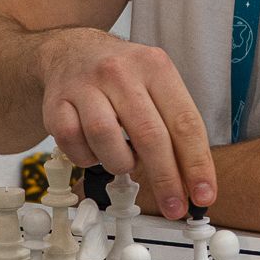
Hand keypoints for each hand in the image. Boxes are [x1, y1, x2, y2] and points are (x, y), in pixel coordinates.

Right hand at [36, 28, 215, 218]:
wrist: (70, 52)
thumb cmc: (121, 77)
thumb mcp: (156, 85)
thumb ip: (175, 127)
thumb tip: (193, 182)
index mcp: (155, 66)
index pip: (185, 122)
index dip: (196, 164)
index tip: (203, 194)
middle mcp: (120, 71)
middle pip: (149, 135)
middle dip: (166, 179)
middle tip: (174, 207)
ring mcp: (85, 85)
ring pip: (106, 139)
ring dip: (120, 163)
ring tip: (124, 162)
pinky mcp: (56, 103)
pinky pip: (74, 143)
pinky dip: (88, 158)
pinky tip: (95, 150)